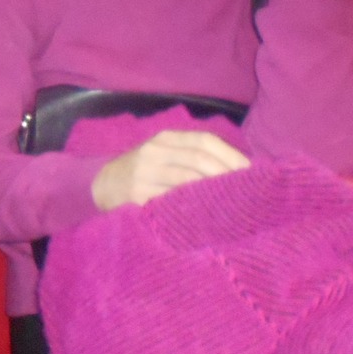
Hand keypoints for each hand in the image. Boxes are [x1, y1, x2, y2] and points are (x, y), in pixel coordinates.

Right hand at [91, 131, 250, 209]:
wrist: (102, 185)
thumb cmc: (143, 172)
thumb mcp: (163, 155)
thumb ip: (191, 157)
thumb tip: (237, 169)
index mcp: (166, 139)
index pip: (204, 140)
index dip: (230, 155)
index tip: (250, 171)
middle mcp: (155, 151)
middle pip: (199, 158)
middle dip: (226, 174)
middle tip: (247, 190)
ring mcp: (144, 173)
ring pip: (187, 179)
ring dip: (212, 191)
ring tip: (232, 202)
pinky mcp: (137, 195)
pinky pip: (170, 201)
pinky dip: (191, 206)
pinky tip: (206, 214)